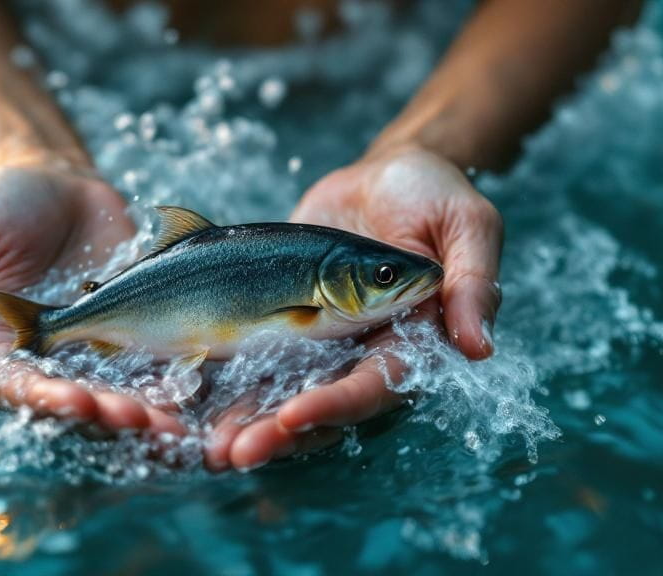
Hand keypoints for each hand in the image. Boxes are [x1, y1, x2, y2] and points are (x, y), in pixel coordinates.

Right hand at [0, 159, 184, 435]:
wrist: (59, 180)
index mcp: (2, 352)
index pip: (23, 391)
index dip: (50, 402)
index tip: (79, 404)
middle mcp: (55, 362)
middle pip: (84, 401)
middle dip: (113, 415)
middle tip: (145, 422)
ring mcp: (103, 349)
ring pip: (128, 391)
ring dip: (153, 411)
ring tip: (180, 424)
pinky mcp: (144, 330)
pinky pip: (164, 359)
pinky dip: (182, 377)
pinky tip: (205, 387)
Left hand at [205, 145, 502, 470]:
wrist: (380, 177)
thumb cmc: (433, 195)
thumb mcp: (466, 224)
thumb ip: (472, 281)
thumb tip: (478, 346)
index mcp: (410, 340)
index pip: (374, 386)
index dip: (335, 405)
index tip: (291, 417)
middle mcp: (363, 354)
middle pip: (319, 406)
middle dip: (275, 434)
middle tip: (229, 454)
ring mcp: (321, 345)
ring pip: (280, 395)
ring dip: (243, 423)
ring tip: (204, 446)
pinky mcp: (285, 326)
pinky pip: (253, 359)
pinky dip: (223, 381)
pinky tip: (183, 397)